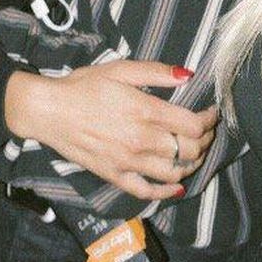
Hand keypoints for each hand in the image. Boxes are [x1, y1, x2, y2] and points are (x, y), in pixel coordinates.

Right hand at [5, 61, 216, 198]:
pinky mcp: (116, 176)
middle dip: (205, 140)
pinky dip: (167, 192)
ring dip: (192, 164)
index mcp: (145, 111)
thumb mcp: (120, 69)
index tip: (211, 112)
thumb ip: (156, 72)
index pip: (193, 125)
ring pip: (175, 172)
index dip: (208, 120)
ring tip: (194, 152)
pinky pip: (148, 192)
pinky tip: (178, 186)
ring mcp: (129, 162)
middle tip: (205, 131)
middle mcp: (141, 140)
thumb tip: (189, 75)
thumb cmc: (84, 86)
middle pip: (189, 150)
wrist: (50, 111)